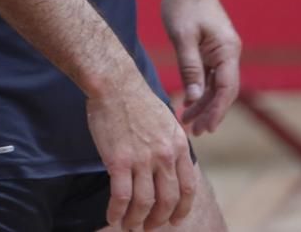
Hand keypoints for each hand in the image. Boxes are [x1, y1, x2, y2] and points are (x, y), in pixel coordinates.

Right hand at [86, 70, 195, 229]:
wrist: (114, 83)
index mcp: (179, 147)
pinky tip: (112, 216)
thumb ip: (171, 145)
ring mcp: (142, 160)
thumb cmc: (136, 98)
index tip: (174, 219)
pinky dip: (117, 211)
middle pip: (167, 201)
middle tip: (149, 227)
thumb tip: (172, 166)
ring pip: (144, 203)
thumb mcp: (166, 120)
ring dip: (137, 220)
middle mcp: (165, 157)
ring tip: (130, 226)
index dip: (181, 209)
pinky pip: (121, 196)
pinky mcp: (118, 160)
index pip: (187, 189)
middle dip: (159, 220)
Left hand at [161, 0, 240, 135]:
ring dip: (202, 102)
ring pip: (215, 84)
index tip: (206, 128)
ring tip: (186, 120)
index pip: (226, 88)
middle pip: (223, 90)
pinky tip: (187, 100)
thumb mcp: (182, 36)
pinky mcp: (211, 48)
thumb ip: (190, 67)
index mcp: (227, 51)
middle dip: (209, 112)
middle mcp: (229, 53)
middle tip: (193, 132)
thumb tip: (195, 96)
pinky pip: (208, 74)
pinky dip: (199, 88)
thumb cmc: (182, 5)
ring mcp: (221, 51)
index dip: (217, 110)